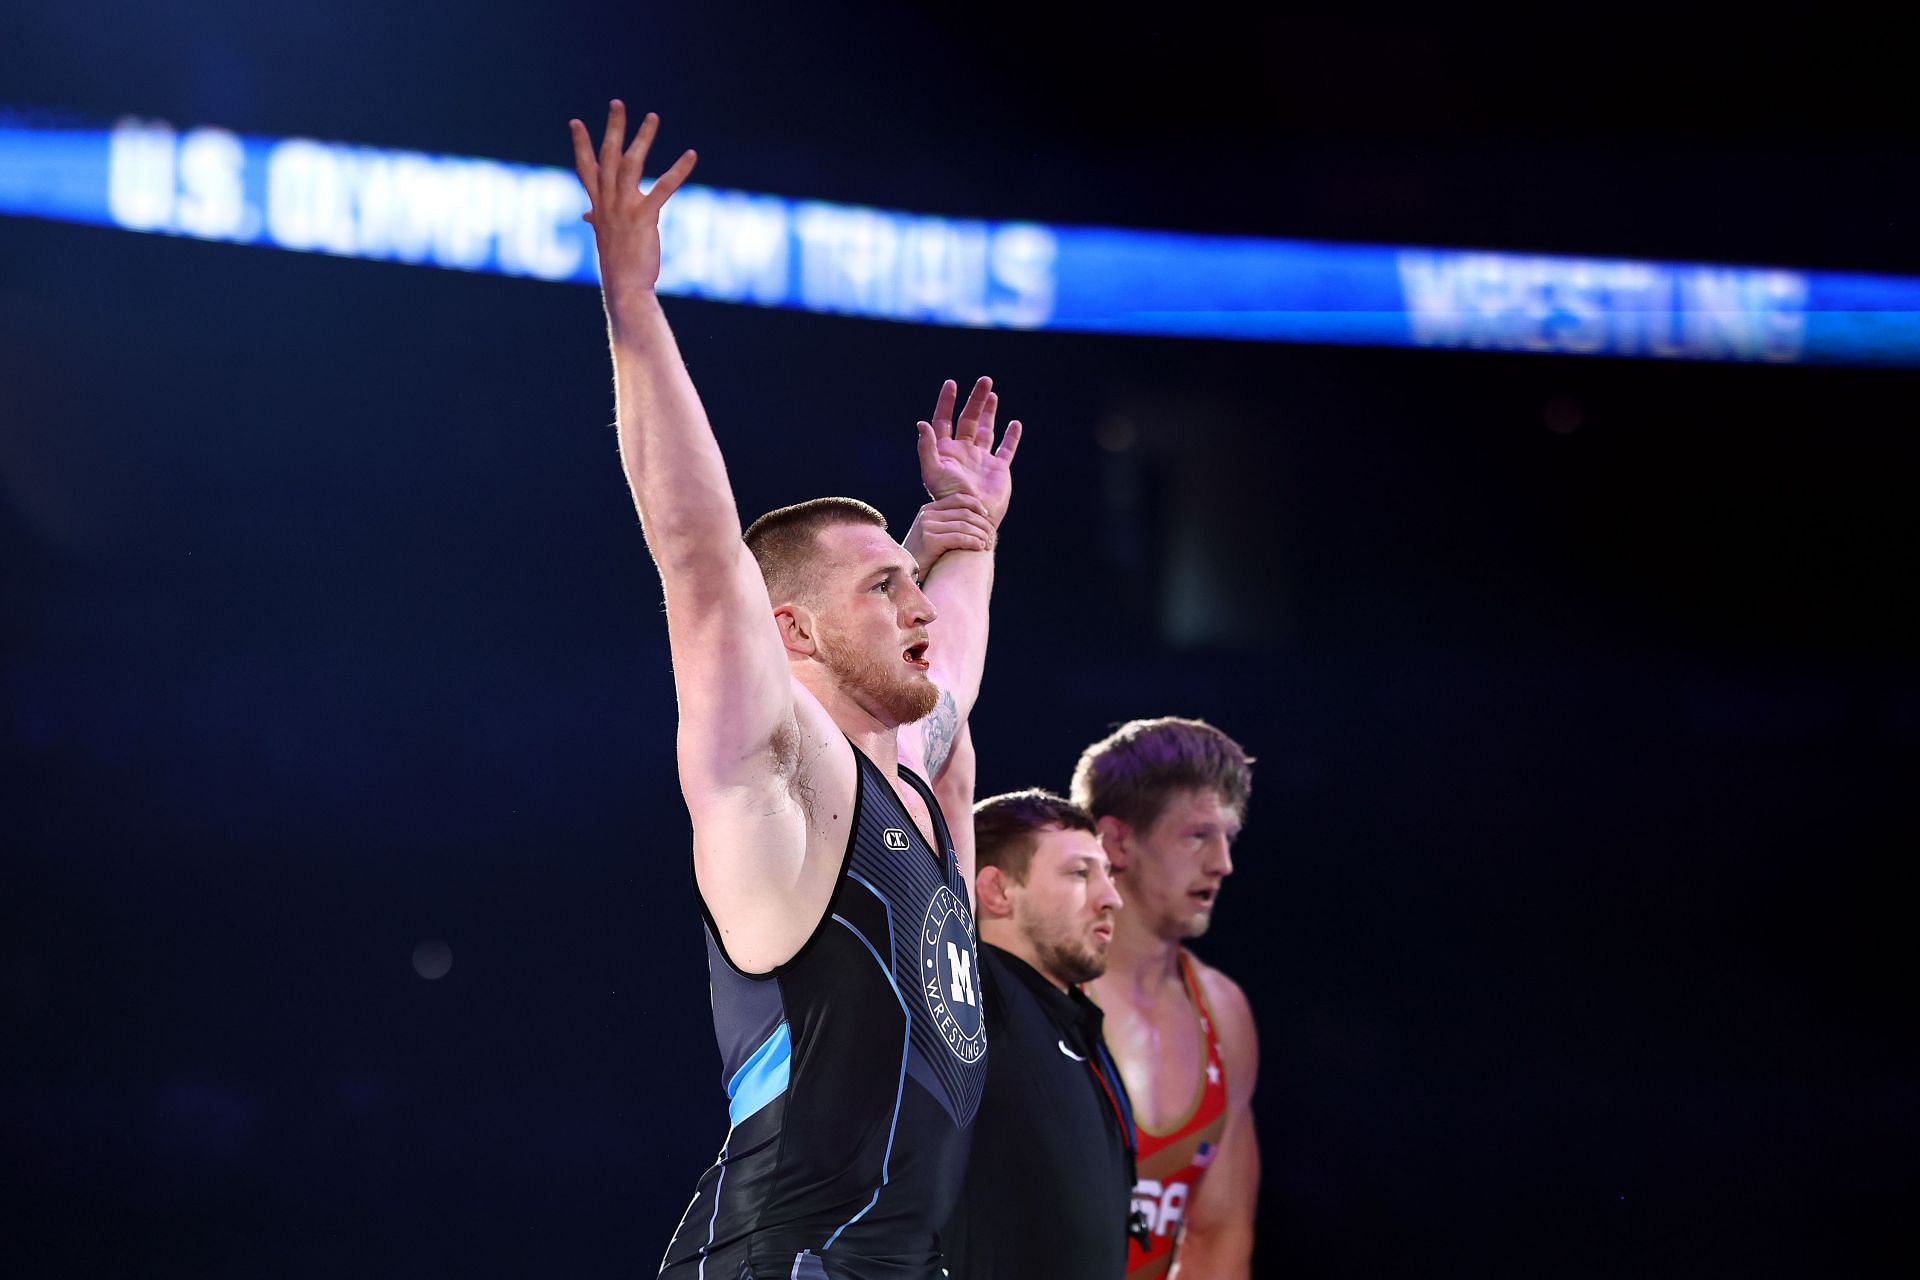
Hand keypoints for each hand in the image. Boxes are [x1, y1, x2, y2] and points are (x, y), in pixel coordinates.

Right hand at [567, 100, 697, 318]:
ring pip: (631, 164)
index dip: (581, 145)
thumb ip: (597, 219)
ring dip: (643, 138)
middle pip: (607, 157)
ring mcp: (624, 208)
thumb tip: (587, 214)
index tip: (576, 122)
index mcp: (599, 205)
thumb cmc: (617, 265)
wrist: (624, 288)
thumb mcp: (605, 237)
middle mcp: (607, 202)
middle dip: (612, 128)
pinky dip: (678, 170)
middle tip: (618, 103)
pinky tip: (691, 155)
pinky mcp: (643, 217)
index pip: (586, 169)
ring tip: (653, 117)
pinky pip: (662, 188)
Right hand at [903, 493, 996, 573]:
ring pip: (964, 526)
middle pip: (965, 513)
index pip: (959, 499)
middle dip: (982, 525)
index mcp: (929, 509)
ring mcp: (927, 526)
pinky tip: (980, 548)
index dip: (977, 506)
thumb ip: (949, 524)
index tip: (987, 518)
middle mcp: (927, 514)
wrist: (905, 574)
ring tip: (987, 545)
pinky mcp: (930, 540)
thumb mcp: (934, 535)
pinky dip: (973, 542)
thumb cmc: (924, 557)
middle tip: (991, 537)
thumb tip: (978, 520)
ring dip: (980, 535)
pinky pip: (959, 538)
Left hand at [915, 377, 1021, 526]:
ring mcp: (981, 460)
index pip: (945, 420)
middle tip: (985, 381)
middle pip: (969, 419)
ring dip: (990, 412)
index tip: (951, 383)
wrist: (971, 516)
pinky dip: (1011, 437)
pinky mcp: (998, 469)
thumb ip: (927, 447)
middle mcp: (964, 452)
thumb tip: (922, 423)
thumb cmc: (948, 496)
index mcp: (946, 451)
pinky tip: (1015, 424)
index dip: (947, 402)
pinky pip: (1006, 449)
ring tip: (993, 394)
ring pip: (986, 430)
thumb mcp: (932, 471)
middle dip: (976, 400)